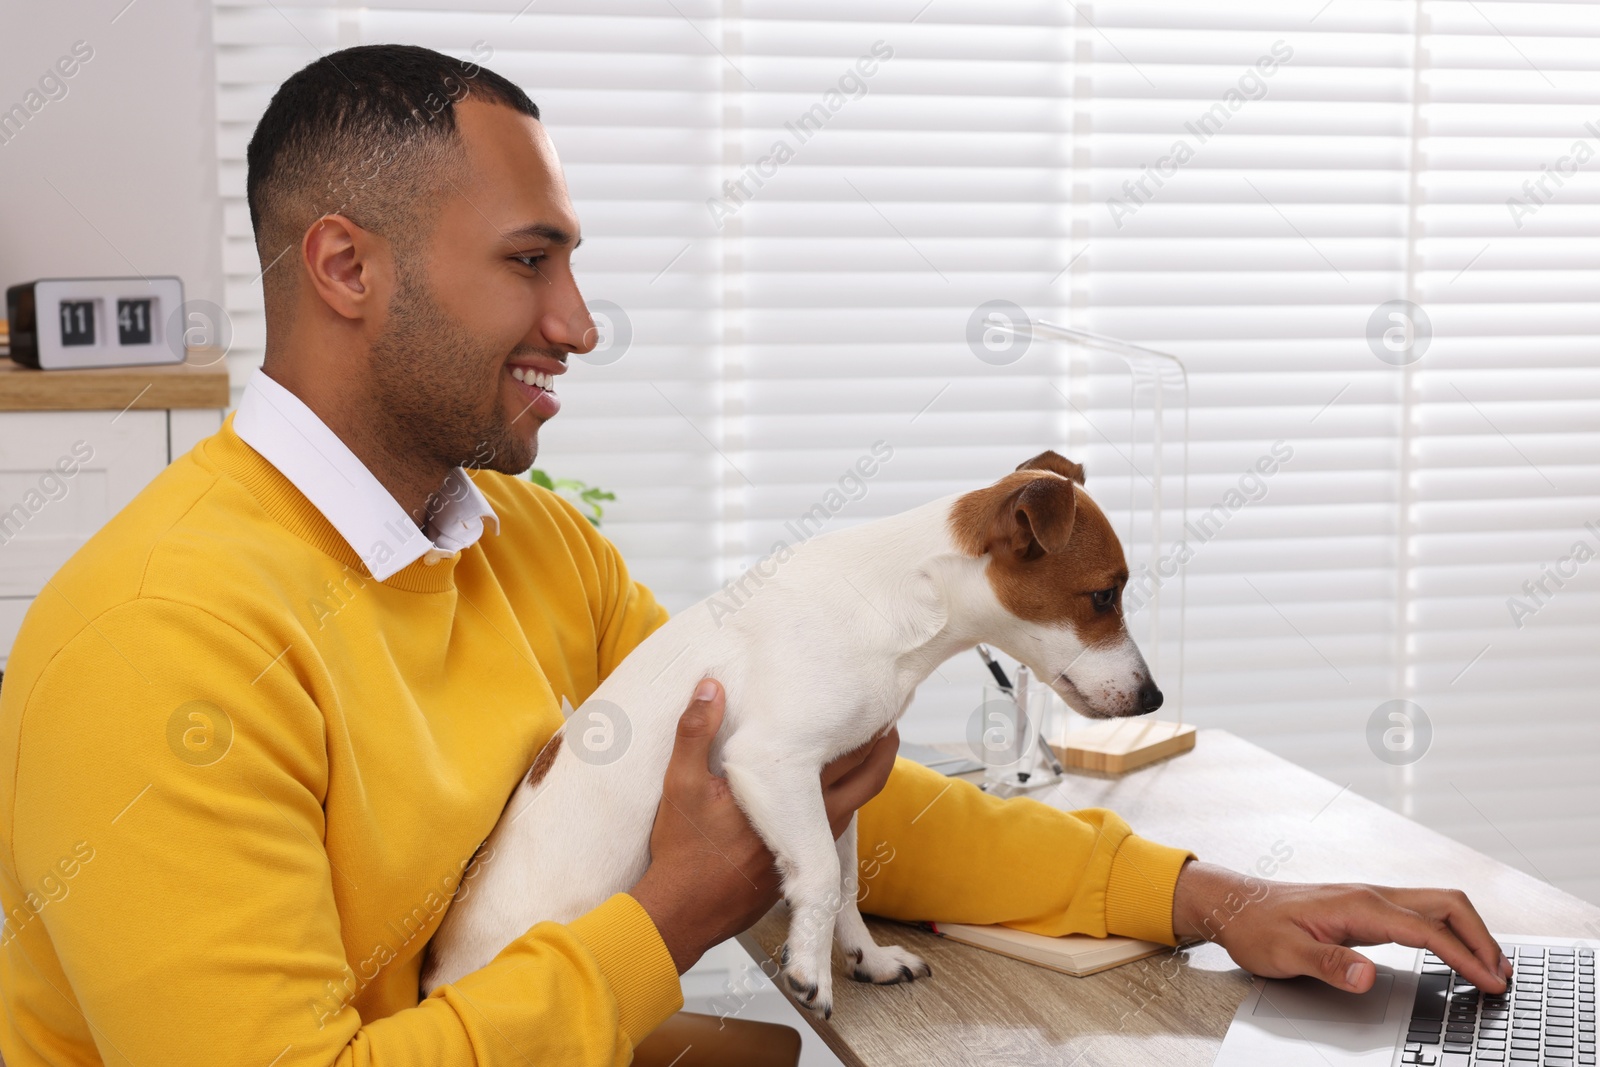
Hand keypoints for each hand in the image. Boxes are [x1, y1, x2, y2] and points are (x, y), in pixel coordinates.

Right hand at [629, 678, 899, 972]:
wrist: (683, 914)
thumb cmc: (684, 851)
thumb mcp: (681, 784)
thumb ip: (696, 731)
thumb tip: (711, 685)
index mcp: (796, 800)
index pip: (848, 756)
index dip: (867, 728)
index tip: (877, 704)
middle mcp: (816, 825)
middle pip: (866, 780)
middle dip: (879, 748)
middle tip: (885, 717)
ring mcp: (812, 849)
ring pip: (853, 803)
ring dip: (861, 773)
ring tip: (861, 743)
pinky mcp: (802, 866)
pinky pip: (833, 824)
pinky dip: (840, 798)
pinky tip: (825, 785)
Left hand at [1172, 860, 1513, 993]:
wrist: (1234, 904)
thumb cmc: (1256, 926)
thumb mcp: (1285, 952)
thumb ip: (1328, 963)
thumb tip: (1367, 975)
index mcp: (1359, 905)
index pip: (1428, 930)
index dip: (1464, 956)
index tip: (1489, 981)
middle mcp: (1371, 895)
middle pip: (1447, 905)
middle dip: (1481, 937)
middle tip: (1500, 974)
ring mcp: (1370, 900)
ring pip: (1437, 905)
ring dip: (1469, 932)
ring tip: (1490, 966)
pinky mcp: (1366, 908)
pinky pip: (1422, 913)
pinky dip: (1449, 931)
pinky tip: (1452, 951)